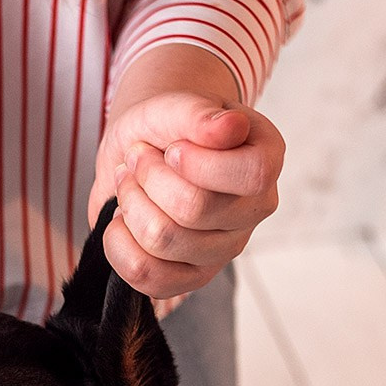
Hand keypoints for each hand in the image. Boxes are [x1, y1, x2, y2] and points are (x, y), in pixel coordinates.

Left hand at [88, 49, 284, 297]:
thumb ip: (200, 114)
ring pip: (164, 241)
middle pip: (195, 209)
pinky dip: (119, 245)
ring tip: (129, 184)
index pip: (250, 176)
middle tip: (137, 159)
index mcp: (266, 160)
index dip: (197, 163)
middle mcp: (254, 210)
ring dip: (130, 204)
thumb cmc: (165, 127)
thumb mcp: (175, 106)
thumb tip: (231, 128)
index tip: (172, 148)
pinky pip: (149, 278)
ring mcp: (224, 250)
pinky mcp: (191, 278)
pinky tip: (121, 221)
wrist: (139, 151)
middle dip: (149, 177)